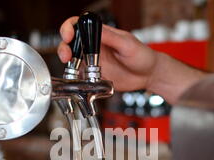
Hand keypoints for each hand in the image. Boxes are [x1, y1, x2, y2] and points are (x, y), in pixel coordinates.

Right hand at [57, 17, 206, 103]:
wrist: (149, 75)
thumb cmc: (142, 56)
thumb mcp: (128, 45)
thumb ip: (111, 38)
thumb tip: (96, 29)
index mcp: (101, 34)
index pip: (79, 25)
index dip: (69, 28)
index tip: (68, 36)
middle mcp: (94, 46)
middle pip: (71, 42)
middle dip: (64, 47)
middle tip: (67, 56)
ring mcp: (92, 61)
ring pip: (72, 59)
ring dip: (68, 63)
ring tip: (72, 67)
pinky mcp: (93, 75)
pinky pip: (79, 76)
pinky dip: (75, 78)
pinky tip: (79, 79)